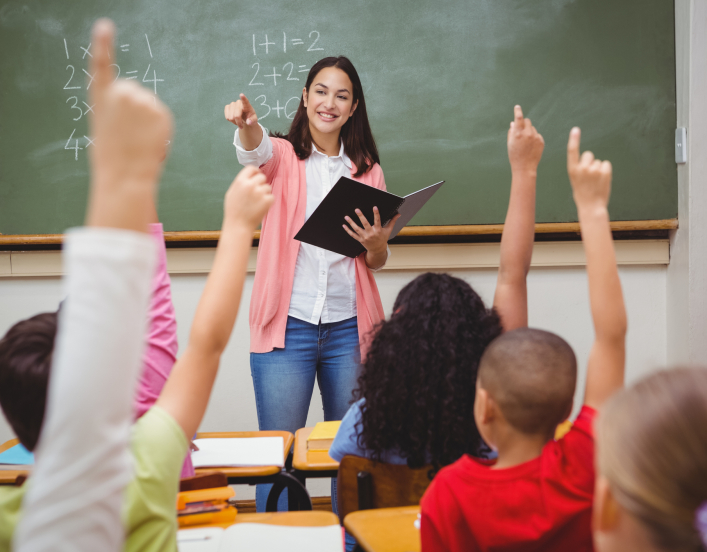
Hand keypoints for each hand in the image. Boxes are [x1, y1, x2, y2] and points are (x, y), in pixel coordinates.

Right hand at [85, 19, 172, 230]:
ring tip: (138, 140)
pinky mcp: (161, 112)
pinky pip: (161, 115)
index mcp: (101, 97)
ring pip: (149, 104)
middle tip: (129, 134)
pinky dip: (160, 127)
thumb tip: (138, 110)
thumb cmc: (112, 157)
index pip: (101, 64)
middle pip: (133, 91)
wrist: (126, 175)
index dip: (103, 44)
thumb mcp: (106, 127)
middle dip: (134, 108)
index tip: (104, 26)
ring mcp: (143, 101)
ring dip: (147, 119)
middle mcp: (121, 93)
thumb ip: (118, 111)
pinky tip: (150, 140)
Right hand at [224, 94, 257, 128]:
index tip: (241, 95)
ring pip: (230, 117)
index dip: (243, 98)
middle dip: (238, 122)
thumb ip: (252, 121)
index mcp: (247, 105)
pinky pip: (227, 117)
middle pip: (236, 115)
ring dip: (234, 122)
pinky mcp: (227, 107)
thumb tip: (248, 122)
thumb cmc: (250, 118)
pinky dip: (230, 121)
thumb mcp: (254, 120)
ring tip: (238, 121)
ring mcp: (232, 104)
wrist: (245, 118)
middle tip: (241, 126)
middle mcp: (239, 103)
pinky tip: (234, 119)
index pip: (245, 101)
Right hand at [224, 165, 273, 230]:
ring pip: (268, 187)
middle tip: (257, 193)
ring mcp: (259, 192)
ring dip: (264, 193)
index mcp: (240, 181)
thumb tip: (250, 175)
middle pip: (262, 177)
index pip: (252, 168)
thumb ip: (241, 182)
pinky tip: (260, 207)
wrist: (238, 226)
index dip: (255, 172)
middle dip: (260, 184)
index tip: (256, 177)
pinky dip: (268, 201)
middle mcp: (250, 185)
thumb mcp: (232, 193)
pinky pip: (271, 196)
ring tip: (256, 203)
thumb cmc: (233, 211)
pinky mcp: (267, 200)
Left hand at [343, 207, 400, 253]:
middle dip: (361, 217)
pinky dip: (348, 230)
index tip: (374, 207)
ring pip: (357, 229)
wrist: (378, 250)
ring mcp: (365, 237)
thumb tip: (398, 214)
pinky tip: (344, 225)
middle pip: (365, 224)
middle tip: (357, 209)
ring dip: (351, 223)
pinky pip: (353, 235)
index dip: (376, 214)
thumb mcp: (388, 230)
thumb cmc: (383, 238)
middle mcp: (371, 233)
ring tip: (346, 216)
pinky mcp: (360, 240)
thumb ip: (392, 221)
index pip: (377, 220)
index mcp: (378, 230)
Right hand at [507, 105, 543, 174]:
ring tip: (526, 143)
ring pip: (533, 128)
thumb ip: (511, 132)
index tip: (517, 107)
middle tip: (521, 131)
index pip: (518, 118)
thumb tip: (513, 123)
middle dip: (524, 124)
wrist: (525, 167)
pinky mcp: (541, 141)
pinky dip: (534, 138)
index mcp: (518, 134)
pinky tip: (531, 147)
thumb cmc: (515, 156)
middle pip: (527, 121)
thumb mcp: (510, 144)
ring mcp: (535, 137)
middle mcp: (527, 133)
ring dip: (529, 132)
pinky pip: (537, 135)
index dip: (517, 111)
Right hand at [567, 127, 611, 210]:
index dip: (574, 140)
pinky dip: (605, 171)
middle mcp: (582, 168)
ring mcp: (594, 170)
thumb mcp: (576, 181)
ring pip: (598, 161)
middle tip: (589, 176)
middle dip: (590, 161)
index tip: (575, 129)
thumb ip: (580, 169)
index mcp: (572, 170)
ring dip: (598, 169)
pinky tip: (602, 181)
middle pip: (588, 154)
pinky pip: (606, 164)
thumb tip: (590, 159)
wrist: (591, 207)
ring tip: (596, 182)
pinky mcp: (605, 171)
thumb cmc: (583, 194)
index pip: (572, 152)